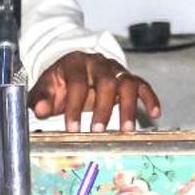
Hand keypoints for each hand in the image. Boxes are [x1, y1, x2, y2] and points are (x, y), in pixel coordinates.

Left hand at [29, 52, 160, 130]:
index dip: (74, 106)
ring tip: (126, 130)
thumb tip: (40, 109)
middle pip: (105, 82)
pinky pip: (142, 85)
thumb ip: (41, 99)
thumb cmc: (59, 82)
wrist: (73, 68)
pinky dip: (150, 98)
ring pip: (126, 83)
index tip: (71, 128)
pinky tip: (155, 113)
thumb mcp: (45, 88)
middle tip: (97, 131)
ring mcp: (116, 69)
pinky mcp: (128, 77)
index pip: (77, 83)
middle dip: (102, 108)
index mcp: (75, 63)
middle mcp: (98, 63)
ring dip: (128, 107)